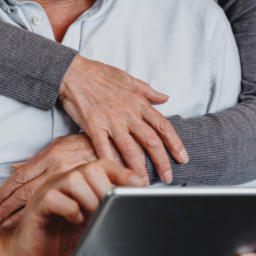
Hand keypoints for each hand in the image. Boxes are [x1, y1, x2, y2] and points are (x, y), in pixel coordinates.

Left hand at [0, 134, 111, 227]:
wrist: (117, 146)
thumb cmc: (89, 146)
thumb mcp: (62, 145)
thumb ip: (39, 158)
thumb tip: (14, 167)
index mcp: (51, 154)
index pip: (21, 175)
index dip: (5, 189)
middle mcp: (55, 166)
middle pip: (24, 189)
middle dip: (6, 206)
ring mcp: (67, 178)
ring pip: (35, 198)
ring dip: (17, 213)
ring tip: (3, 225)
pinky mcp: (79, 187)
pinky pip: (57, 204)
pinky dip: (40, 215)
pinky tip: (30, 223)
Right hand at [1, 159, 144, 255]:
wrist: (31, 253)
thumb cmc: (61, 235)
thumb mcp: (92, 221)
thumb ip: (107, 208)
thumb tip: (132, 202)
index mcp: (78, 180)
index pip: (103, 165)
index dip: (123, 173)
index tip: (140, 185)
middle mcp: (63, 180)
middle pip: (91, 169)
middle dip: (106, 190)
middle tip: (108, 208)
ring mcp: (48, 189)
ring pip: (74, 179)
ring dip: (89, 200)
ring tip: (90, 216)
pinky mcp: (36, 204)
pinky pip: (55, 197)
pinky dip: (70, 209)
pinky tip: (74, 220)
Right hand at [59, 54, 187, 182]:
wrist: (73, 72)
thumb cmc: (99, 73)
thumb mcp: (128, 78)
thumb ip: (148, 91)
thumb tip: (165, 98)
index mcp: (138, 102)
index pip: (163, 125)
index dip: (175, 143)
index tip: (182, 158)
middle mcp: (128, 113)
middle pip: (150, 141)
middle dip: (161, 162)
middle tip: (168, 178)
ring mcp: (111, 121)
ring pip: (130, 149)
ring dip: (139, 169)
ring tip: (144, 184)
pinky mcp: (93, 126)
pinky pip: (104, 149)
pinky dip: (111, 163)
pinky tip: (116, 175)